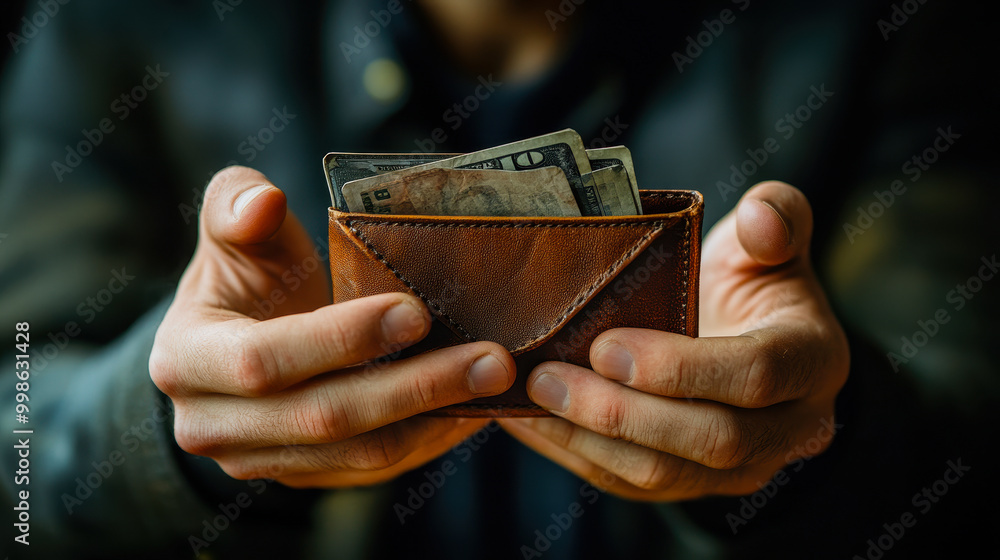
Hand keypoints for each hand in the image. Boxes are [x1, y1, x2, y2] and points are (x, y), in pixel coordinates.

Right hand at [149, 166, 514, 487]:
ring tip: (496, 376)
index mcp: (186, 360)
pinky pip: (375, 466)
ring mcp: (260, 462)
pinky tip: (474, 403)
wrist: (234, 344)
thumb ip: (237, 205)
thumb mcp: (233, 235)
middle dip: (414, 386)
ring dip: (434, 415)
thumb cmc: (244, 279)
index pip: (263, 360)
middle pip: (324, 417)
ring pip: (359, 451)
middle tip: (491, 358)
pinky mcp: (305, 476)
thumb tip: (264, 201)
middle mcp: (214, 425)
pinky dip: (429, 435)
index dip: (340, 339)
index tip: (415, 311)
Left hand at [500, 181, 848, 499]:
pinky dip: (574, 452)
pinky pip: (630, 482)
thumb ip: (777, 218)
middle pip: (712, 440)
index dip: (680, 367)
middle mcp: (787, 429)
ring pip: (665, 474)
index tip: (606, 345)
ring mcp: (740, 467)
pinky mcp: (691, 484)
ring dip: (590, 439)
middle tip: (549, 377)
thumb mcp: (770, 245)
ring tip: (530, 397)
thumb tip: (760, 215)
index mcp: (811, 361)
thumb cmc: (753, 286)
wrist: (746, 341)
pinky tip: (528, 419)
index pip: (755, 375)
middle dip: (623, 413)